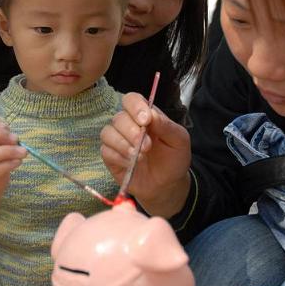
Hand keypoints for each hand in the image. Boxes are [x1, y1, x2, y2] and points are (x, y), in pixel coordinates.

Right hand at [100, 92, 191, 216]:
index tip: (145, 121)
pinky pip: (106, 151)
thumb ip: (166, 125)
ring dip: (123, 145)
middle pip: (119, 118)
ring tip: (139, 157)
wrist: (168, 185)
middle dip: (132, 132)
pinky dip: (118, 157)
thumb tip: (150, 114)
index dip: (135, 107)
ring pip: (108, 133)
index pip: (132, 100)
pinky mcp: (111, 157)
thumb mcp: (179, 141)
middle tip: (147, 147)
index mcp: (145, 115)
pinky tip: (131, 164)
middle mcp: (128, 125)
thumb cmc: (174, 159)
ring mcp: (117, 140)